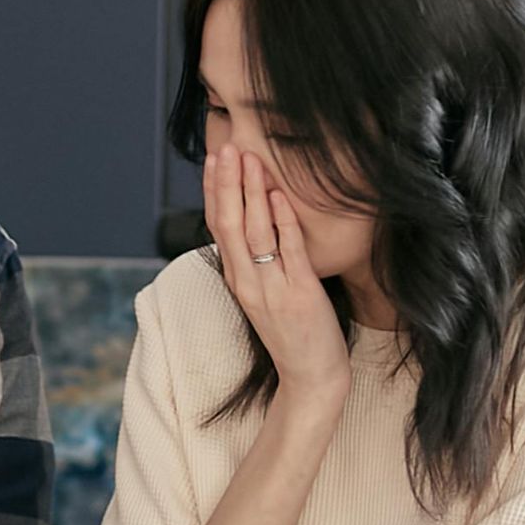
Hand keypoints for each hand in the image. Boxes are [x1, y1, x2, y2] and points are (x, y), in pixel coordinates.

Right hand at [205, 144, 348, 398]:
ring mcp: (271, 287)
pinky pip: (288, 250)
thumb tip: (255, 223)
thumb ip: (257, 261)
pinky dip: (281, 221)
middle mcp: (247, 281)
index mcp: (237, 278)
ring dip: (251, 192)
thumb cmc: (293, 333)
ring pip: (254, 232)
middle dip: (227, 184)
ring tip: (250, 159)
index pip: (217, 226)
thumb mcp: (265, 294)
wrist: (310, 376)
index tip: (214, 159)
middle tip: (226, 148)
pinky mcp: (299, 293)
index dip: (214, 191)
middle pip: (229, 224)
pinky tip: (276, 196)